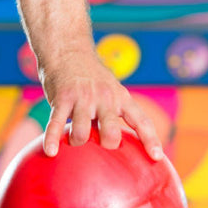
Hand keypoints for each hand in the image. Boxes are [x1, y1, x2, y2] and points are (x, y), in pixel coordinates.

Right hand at [39, 50, 162, 160]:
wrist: (68, 50)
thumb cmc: (92, 79)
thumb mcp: (112, 92)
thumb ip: (117, 115)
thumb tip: (122, 145)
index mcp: (121, 98)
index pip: (141, 121)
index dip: (150, 139)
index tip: (156, 157)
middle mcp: (104, 98)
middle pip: (111, 132)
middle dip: (108, 144)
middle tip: (102, 145)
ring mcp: (82, 98)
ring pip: (81, 132)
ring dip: (77, 142)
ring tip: (75, 141)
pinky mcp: (62, 99)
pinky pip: (56, 124)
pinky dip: (52, 139)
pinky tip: (50, 152)